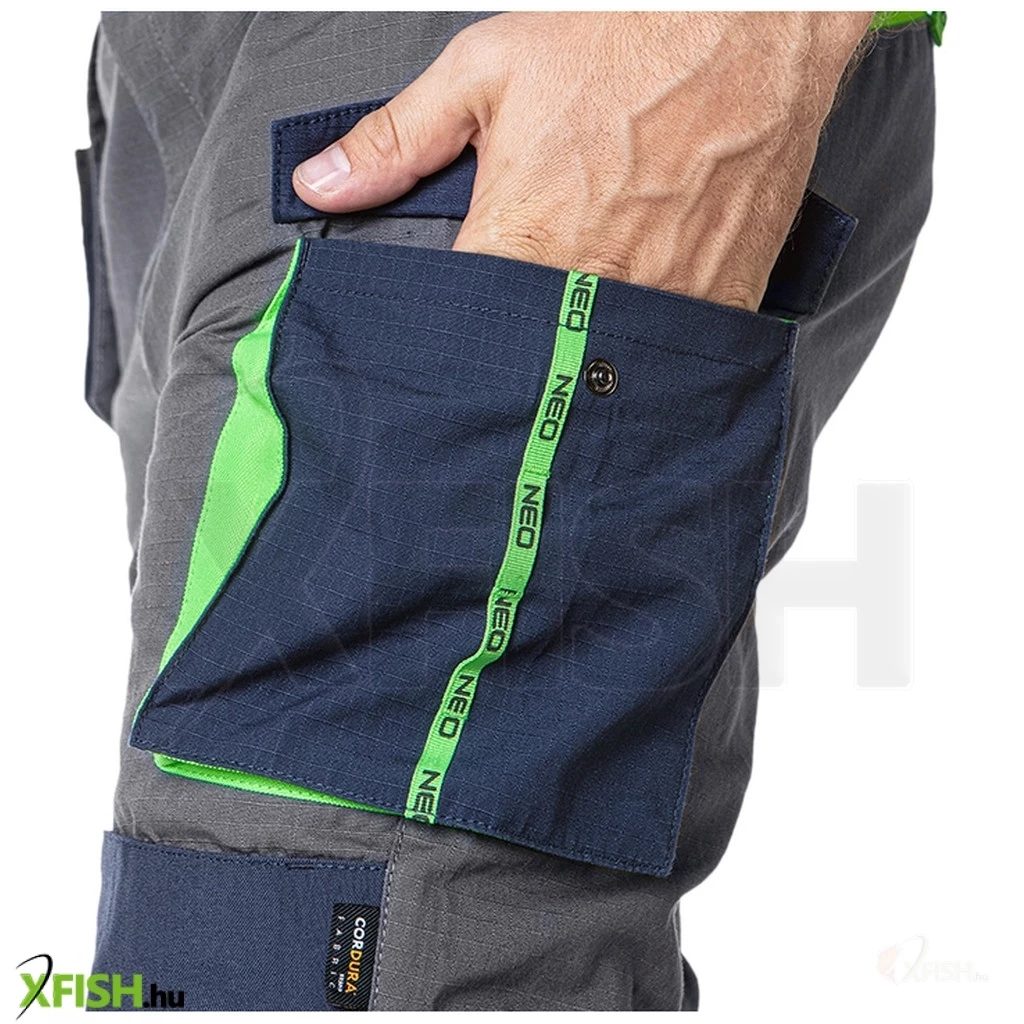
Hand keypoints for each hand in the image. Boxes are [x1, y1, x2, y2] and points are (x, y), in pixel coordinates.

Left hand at [293, 12, 870, 310]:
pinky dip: (646, 354)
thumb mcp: (488, 71)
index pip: (461, 337)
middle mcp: (594, 286)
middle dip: (512, 365)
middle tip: (511, 347)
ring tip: (575, 337)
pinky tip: (633, 325)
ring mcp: (664, 302)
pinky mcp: (721, 302)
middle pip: (533, 366)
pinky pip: (671, 356)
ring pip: (603, 373)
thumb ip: (396, 140)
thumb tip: (320, 184)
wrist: (753, 24)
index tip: (444, 349)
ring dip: (579, 362)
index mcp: (523, 239)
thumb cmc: (624, 39)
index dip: (446, 348)